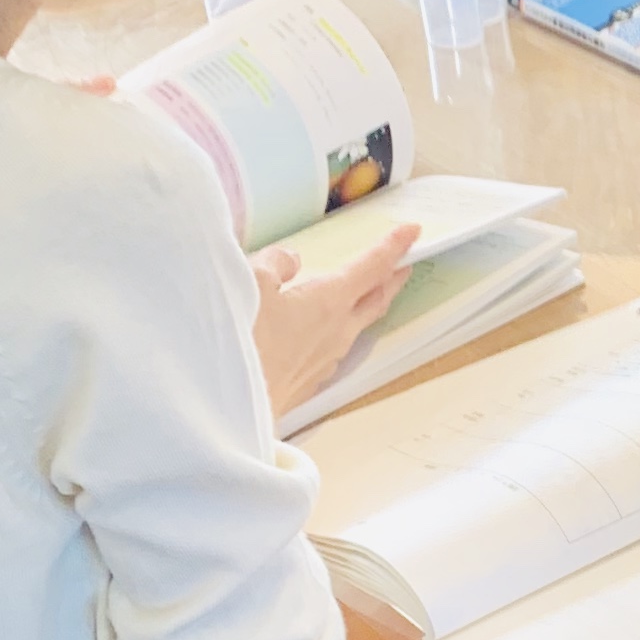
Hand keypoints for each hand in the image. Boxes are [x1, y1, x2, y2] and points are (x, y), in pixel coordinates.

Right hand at [251, 225, 415, 418]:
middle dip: (391, 278)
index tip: (413, 231)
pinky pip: (332, 348)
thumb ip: (276, 263)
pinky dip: (337, 330)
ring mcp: (324, 361)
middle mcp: (336, 333)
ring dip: (366, 305)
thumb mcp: (251, 282)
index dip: (393, 247)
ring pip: (356, 326)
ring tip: (368, 294)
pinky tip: (323, 331)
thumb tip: (291, 260)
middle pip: (375, 300)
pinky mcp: (307, 381)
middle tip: (404, 263)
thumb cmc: (239, 342)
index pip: (371, 268)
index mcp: (328, 303)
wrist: (226, 407)